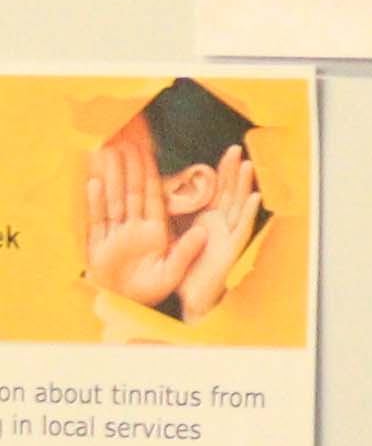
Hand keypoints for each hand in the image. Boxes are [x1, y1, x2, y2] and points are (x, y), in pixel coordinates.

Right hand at [76, 125, 178, 314]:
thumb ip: (186, 252)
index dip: (151, 174)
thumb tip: (205, 233)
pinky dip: (95, 201)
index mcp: (155, 230)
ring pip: (113, 200)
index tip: (148, 153)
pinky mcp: (99, 243)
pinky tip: (93, 183)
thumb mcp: (172, 271)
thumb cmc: (152, 289)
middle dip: (129, 167)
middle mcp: (134, 227)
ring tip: (107, 154)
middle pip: (131, 191)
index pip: (153, 196)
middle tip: (125, 141)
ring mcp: (115, 233)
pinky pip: (97, 218)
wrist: (126, 303)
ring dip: (111, 178)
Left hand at [167, 153, 263, 320]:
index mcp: (207, 221)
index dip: (221, 172)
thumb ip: (176, 218)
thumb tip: (165, 195)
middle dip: (232, 171)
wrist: (191, 299)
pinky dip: (248, 213)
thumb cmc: (185, 270)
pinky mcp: (231, 250)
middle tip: (235, 149)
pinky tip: (253, 198)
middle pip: (228, 193)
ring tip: (247, 165)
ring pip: (237, 206)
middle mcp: (220, 226)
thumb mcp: (174, 239)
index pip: (216, 191)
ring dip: (243, 186)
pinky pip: (241, 228)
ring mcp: (228, 236)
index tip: (225, 153)